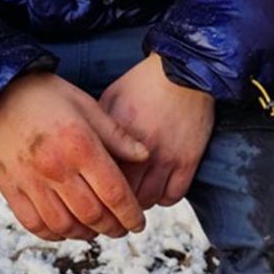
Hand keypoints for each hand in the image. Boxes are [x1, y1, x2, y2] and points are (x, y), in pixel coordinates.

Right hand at [0, 70, 150, 242]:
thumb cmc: (46, 95)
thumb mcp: (86, 105)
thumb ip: (116, 134)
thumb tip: (144, 156)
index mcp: (80, 145)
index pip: (114, 192)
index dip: (130, 213)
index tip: (138, 223)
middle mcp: (56, 168)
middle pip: (92, 214)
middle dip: (113, 227)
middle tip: (121, 228)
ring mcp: (31, 181)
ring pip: (64, 225)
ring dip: (85, 234)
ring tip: (96, 230)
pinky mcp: (11, 188)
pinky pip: (34, 224)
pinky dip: (53, 234)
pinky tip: (65, 229)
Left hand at [97, 52, 214, 210]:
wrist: (183, 72)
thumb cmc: (144, 82)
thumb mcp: (111, 98)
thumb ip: (100, 127)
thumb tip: (85, 149)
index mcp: (119, 135)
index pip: (102, 176)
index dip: (96, 187)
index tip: (93, 189)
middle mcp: (143, 151)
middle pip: (124, 195)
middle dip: (116, 200)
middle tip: (113, 198)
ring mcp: (167, 158)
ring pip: (148, 201)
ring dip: (139, 201)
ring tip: (134, 193)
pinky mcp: (188, 161)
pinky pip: (173, 196)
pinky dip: (163, 197)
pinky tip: (157, 187)